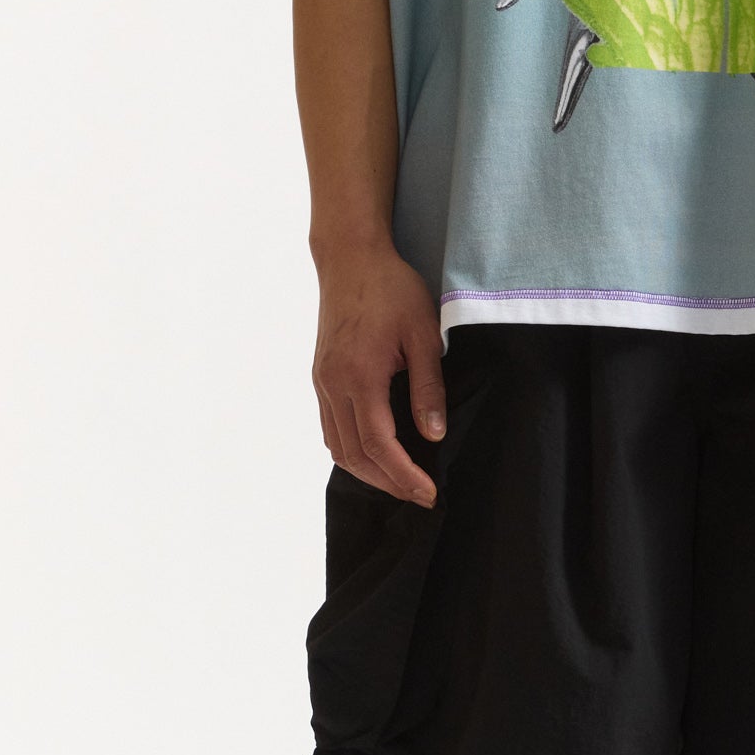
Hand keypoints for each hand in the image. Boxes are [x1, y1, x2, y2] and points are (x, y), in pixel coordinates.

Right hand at [311, 243, 446, 504]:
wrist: (350, 258)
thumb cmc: (391, 288)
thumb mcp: (422, 333)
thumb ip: (428, 386)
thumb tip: (433, 434)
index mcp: (359, 375)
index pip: (378, 444)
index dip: (403, 475)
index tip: (428, 493)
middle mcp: (333, 384)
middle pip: (353, 455)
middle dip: (387, 482)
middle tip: (419, 496)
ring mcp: (322, 381)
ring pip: (337, 446)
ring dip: (367, 472)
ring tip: (400, 482)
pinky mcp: (321, 376)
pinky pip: (329, 427)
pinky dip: (350, 451)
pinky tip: (374, 454)